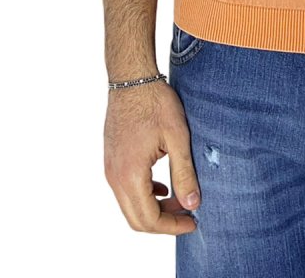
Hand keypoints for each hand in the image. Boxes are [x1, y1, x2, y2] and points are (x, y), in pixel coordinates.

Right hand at [104, 80, 200, 233]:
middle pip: (136, 219)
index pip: (149, 218)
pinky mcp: (111, 160)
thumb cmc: (155, 102)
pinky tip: (163, 186)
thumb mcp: (177, 137)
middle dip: (164, 222)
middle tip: (189, 214)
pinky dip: (145, 196)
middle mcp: (114, 177)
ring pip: (130, 206)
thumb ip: (184, 173)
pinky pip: (125, 191)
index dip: (173, 226)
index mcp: (130, 174)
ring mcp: (110, 169)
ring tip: (181, 198)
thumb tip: (193, 204)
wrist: (131, 78)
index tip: (194, 221)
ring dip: (154, 209)